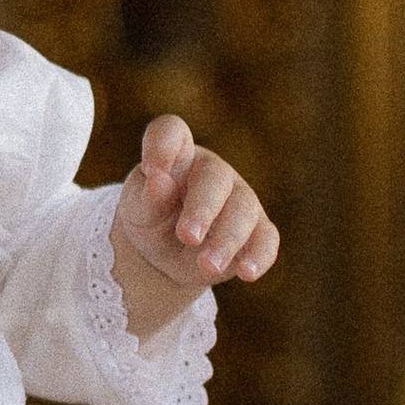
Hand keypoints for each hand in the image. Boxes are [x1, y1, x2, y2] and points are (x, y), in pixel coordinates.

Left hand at [110, 114, 278, 338]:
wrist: (165, 252)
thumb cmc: (151, 217)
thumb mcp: (138, 209)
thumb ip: (147, 197)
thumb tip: (157, 180)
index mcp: (176, 155)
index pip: (171, 132)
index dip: (163, 145)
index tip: (151, 169)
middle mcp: (211, 172)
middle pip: (215, 179)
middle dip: (203, 208)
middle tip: (187, 236)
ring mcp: (239, 198)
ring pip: (243, 210)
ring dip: (227, 240)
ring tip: (207, 265)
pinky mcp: (256, 231)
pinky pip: (266, 238)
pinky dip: (259, 255)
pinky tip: (247, 272)